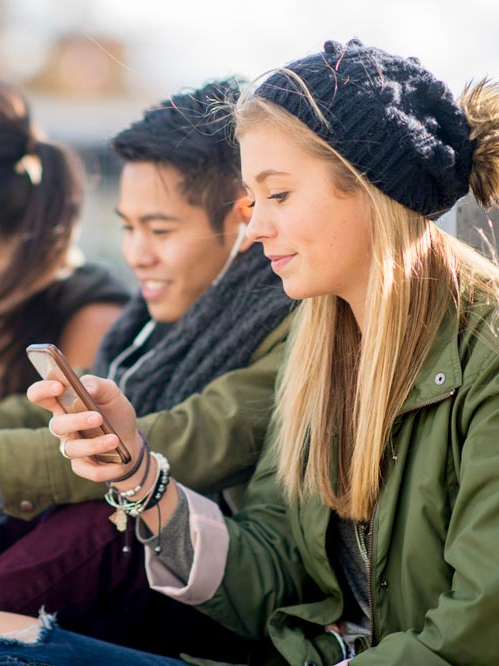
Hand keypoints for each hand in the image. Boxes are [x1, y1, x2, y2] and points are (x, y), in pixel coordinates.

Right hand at [27, 375, 141, 484]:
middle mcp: (63, 427)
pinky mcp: (82, 466)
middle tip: (98, 417)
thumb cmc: (115, 412)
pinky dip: (104, 468)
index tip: (58, 386)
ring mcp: (71, 447)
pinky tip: (119, 462)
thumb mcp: (112, 394)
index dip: (43, 391)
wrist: (131, 439)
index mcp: (63, 404)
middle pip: (57, 425)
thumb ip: (99, 385)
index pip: (39, 396)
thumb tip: (87, 387)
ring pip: (73, 449)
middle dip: (76, 421)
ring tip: (114, 440)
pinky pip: (88, 470)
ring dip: (94, 445)